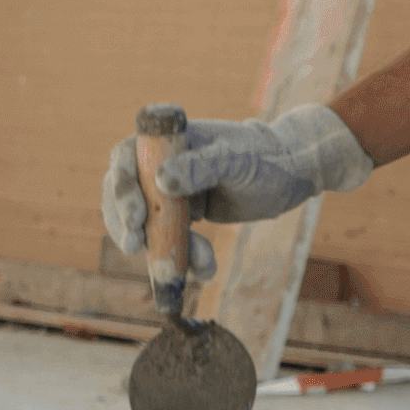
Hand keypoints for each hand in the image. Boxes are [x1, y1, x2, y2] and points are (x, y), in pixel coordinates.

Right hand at [99, 104, 374, 278]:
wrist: (288, 175)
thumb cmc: (263, 156)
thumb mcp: (235, 159)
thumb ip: (201, 167)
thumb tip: (162, 180)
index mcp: (165, 140)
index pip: (125, 161)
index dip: (121, 190)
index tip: (135, 217)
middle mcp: (159, 164)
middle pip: (123, 196)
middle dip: (128, 225)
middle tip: (136, 248)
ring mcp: (169, 193)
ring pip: (147, 225)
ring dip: (165, 249)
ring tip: (201, 262)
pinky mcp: (183, 216)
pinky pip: (172, 241)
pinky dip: (185, 258)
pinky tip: (206, 268)